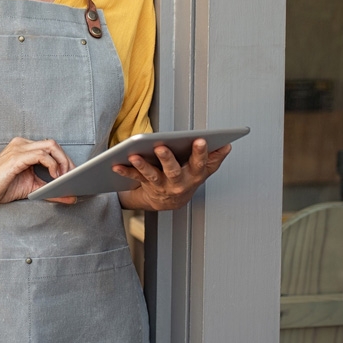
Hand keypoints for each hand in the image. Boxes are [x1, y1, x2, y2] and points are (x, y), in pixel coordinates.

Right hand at [0, 137, 77, 205]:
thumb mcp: (31, 189)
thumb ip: (50, 191)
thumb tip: (71, 197)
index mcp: (24, 148)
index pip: (51, 147)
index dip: (65, 160)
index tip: (73, 175)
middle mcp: (22, 144)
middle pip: (54, 144)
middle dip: (67, 161)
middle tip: (73, 177)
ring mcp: (19, 149)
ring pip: (50, 146)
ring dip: (62, 162)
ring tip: (64, 178)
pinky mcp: (17, 158)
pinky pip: (42, 156)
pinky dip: (52, 166)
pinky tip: (54, 178)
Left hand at [114, 140, 231, 210]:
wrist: (170, 202)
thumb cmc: (187, 178)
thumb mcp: (203, 170)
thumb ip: (213, 158)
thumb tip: (227, 145)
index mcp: (194, 175)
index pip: (200, 163)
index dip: (201, 152)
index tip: (201, 140)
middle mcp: (178, 182)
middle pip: (173, 170)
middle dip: (167, 158)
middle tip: (161, 146)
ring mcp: (162, 186)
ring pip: (152, 176)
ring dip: (142, 166)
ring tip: (133, 155)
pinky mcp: (146, 186)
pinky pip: (135, 178)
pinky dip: (125, 171)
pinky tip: (115, 164)